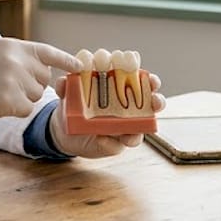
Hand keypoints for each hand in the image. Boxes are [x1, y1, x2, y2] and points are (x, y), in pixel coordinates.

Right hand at [0, 38, 80, 124]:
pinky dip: (14, 111)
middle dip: (32, 86)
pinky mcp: (9, 100)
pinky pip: (26, 110)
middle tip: (4, 86)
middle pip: (44, 78)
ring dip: (22, 99)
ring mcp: (13, 79)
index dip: (65, 60)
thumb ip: (18, 58)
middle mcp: (16, 59)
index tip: (80, 67)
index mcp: (12, 45)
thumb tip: (46, 69)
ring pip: (36, 96)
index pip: (47, 52)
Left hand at [48, 73, 166, 157]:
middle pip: (150, 102)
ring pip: (143, 125)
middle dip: (157, 100)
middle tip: (154, 100)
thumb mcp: (68, 94)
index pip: (140, 81)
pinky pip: (118, 145)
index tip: (147, 76)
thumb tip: (64, 81)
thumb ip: (66, 86)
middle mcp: (128, 107)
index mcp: (119, 89)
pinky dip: (111, 142)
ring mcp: (125, 126)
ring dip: (143, 127)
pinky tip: (102, 139)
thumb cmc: (73, 106)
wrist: (65, 131)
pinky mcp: (116, 143)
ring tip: (135, 127)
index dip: (147, 78)